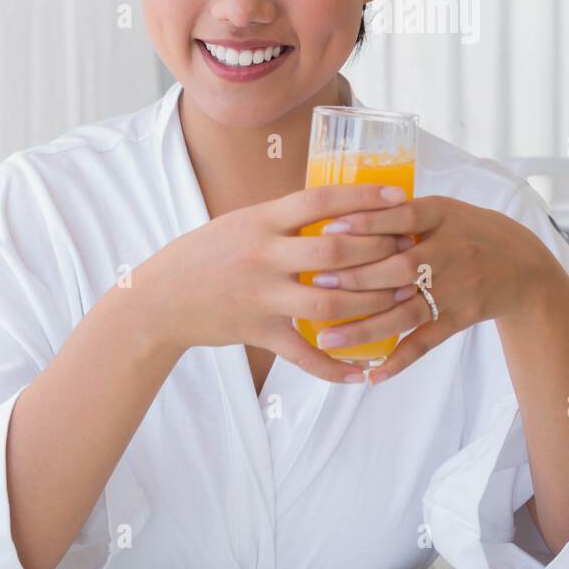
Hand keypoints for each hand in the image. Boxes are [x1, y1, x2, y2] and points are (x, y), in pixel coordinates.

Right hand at [131, 185, 413, 384]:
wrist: (159, 299)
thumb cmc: (206, 253)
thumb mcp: (242, 221)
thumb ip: (285, 216)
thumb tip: (337, 204)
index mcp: (261, 220)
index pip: (320, 200)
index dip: (364, 198)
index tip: (399, 198)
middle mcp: (263, 255)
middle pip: (334, 250)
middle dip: (379, 251)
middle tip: (409, 250)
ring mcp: (262, 296)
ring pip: (329, 301)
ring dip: (372, 302)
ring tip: (402, 299)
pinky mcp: (259, 332)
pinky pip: (304, 355)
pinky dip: (335, 366)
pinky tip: (364, 371)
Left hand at [300, 194, 555, 381]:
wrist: (525, 266)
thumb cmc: (471, 231)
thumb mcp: (445, 210)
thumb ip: (401, 213)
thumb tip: (341, 213)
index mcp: (443, 216)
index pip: (402, 217)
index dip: (366, 223)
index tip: (328, 230)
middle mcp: (450, 252)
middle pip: (400, 267)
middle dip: (357, 278)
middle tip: (316, 285)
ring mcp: (456, 288)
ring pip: (406, 311)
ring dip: (366, 328)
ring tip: (327, 340)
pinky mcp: (460, 318)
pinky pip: (427, 341)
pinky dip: (400, 359)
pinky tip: (372, 374)